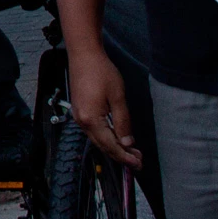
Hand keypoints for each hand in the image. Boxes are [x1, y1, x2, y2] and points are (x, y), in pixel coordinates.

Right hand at [68, 49, 141, 169]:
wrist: (83, 54)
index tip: (138, 164)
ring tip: (131, 152)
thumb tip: (127, 142)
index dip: (125, 157)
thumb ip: (123, 122)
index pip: (110, 145)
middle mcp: (81, 121)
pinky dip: (106, 138)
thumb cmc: (101, 72)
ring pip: (98, 140)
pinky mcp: (80, 111)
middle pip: (103, 146)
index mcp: (90, 120)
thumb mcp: (117, 97)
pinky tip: (116, 138)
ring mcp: (79, 116)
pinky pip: (94, 131)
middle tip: (138, 161)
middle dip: (121, 155)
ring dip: (114, 147)